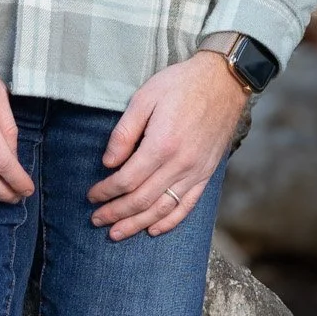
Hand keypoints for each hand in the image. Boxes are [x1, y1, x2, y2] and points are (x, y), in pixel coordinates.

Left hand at [88, 52, 248, 240]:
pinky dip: (169, 222)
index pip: (126, 180)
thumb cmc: (181, 85)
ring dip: (137, 224)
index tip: (92, 196)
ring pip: (162, 209)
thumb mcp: (145, 98)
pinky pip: (187, 205)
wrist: (224, 82)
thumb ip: (125, 132)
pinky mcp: (206, 174)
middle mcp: (180, 164)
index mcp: (161, 145)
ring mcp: (195, 172)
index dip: (106, 192)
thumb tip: (108, 163)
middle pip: (141, 200)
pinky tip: (153, 230)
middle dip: (115, 213)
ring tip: (117, 233)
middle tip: (96, 220)